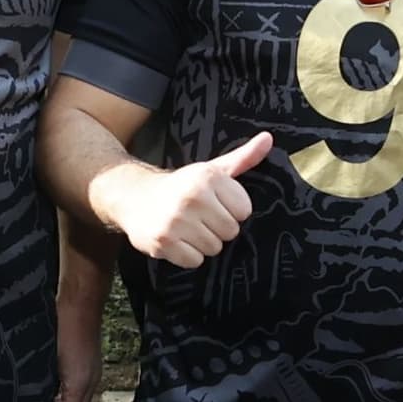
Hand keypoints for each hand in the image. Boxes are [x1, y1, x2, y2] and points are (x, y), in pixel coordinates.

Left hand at [55, 306, 101, 401]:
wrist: (80, 300)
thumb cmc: (67, 325)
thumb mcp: (52, 360)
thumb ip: (48, 388)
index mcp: (81, 385)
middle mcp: (89, 382)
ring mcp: (90, 373)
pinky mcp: (86, 364)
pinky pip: (76, 390)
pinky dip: (64, 399)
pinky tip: (49, 396)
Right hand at [95, 133, 272, 267]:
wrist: (133, 195)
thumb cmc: (181, 186)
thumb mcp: (211, 169)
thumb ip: (243, 158)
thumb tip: (269, 140)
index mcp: (208, 178)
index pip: (244, 211)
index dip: (231, 211)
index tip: (214, 204)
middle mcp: (193, 197)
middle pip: (230, 232)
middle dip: (217, 229)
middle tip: (199, 218)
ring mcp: (176, 221)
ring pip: (213, 248)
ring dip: (202, 243)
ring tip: (187, 229)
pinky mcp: (163, 242)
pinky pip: (194, 261)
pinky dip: (187, 255)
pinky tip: (177, 240)